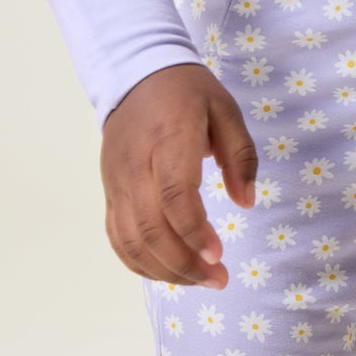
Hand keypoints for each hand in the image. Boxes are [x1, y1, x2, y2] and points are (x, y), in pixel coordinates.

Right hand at [99, 63, 258, 289]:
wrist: (135, 75)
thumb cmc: (188, 92)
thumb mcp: (226, 110)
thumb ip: (241, 156)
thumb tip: (246, 203)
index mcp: (169, 139)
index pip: (174, 195)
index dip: (194, 232)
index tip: (219, 255)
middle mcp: (135, 165)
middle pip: (151, 228)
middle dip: (185, 264)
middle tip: (219, 279)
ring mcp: (117, 182)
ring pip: (131, 241)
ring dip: (165, 271)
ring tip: (199, 281)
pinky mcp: (109, 192)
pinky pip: (118, 238)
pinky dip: (140, 263)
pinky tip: (168, 272)